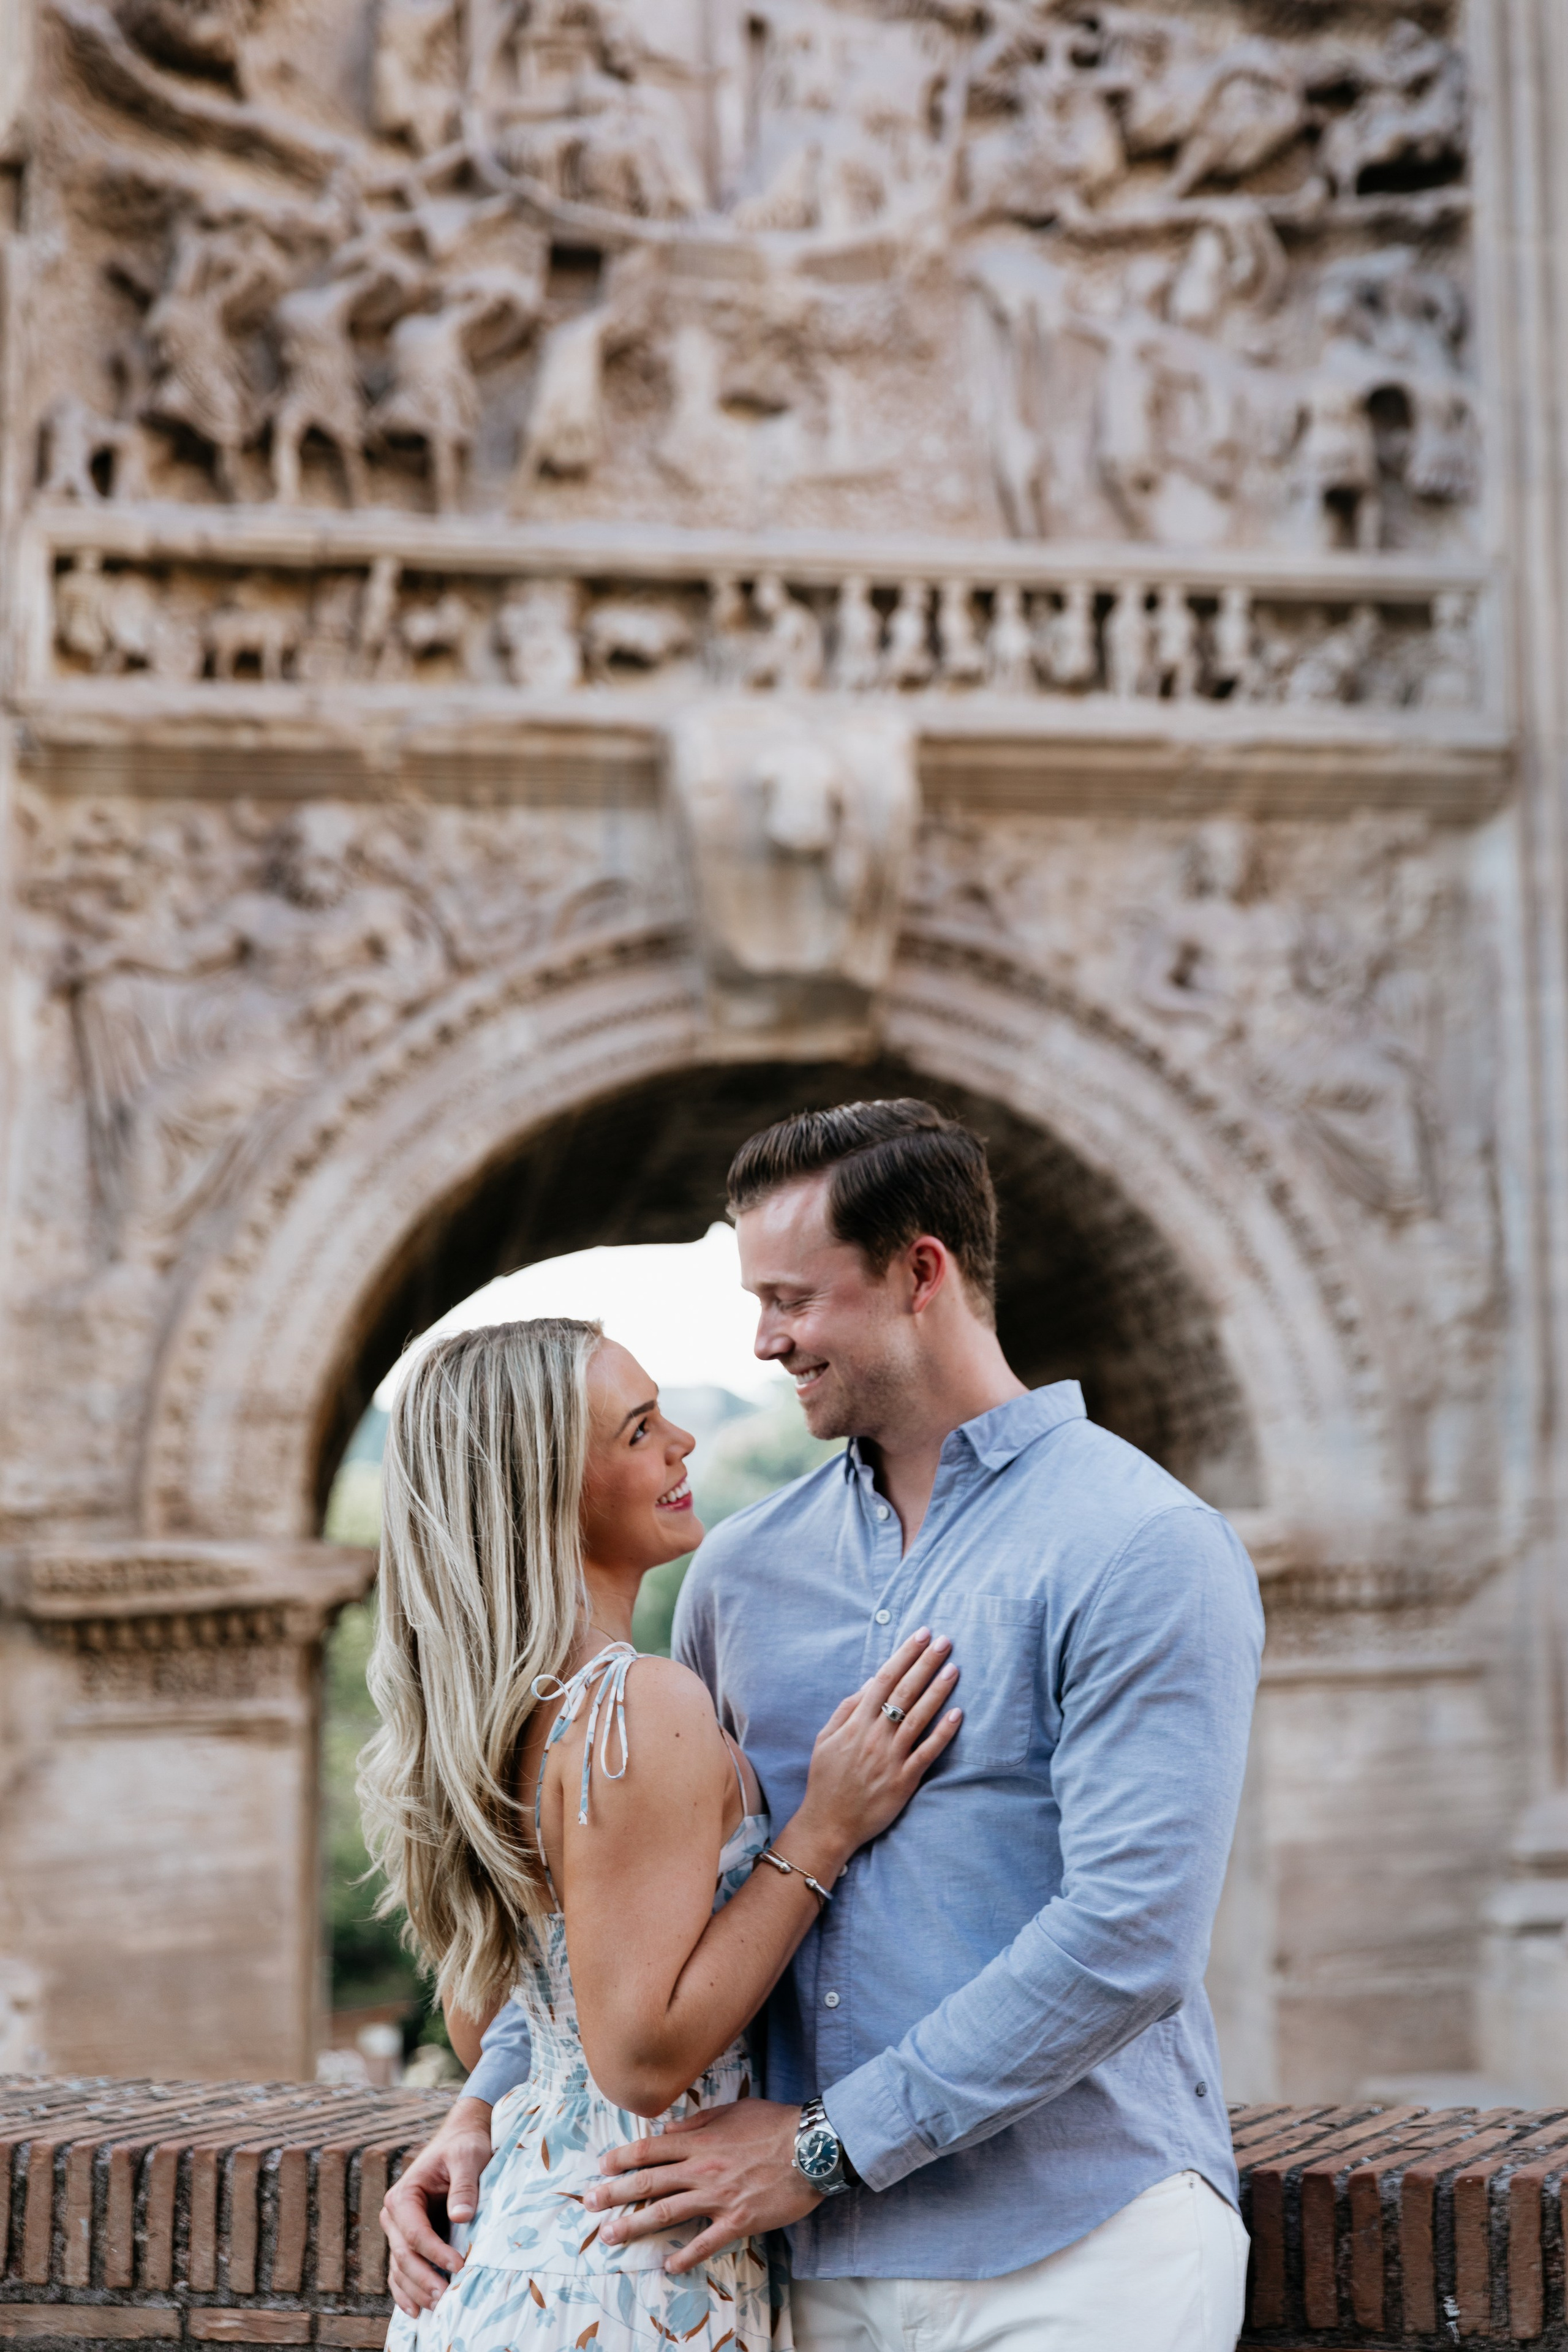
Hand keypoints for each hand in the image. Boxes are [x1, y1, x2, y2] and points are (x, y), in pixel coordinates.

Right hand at [381, 2096, 493, 2315]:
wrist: (460, 2140)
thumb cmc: (464, 2146)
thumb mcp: (468, 2157)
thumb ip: (464, 2185)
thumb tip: (461, 2217)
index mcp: (403, 2195)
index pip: (414, 2233)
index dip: (435, 2253)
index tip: (459, 2267)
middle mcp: (394, 2216)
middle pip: (403, 2256)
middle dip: (424, 2279)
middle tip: (447, 2298)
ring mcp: (399, 2231)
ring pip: (400, 2269)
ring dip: (417, 2290)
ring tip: (438, 2308)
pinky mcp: (409, 2240)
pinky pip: (402, 2271)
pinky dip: (407, 2291)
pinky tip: (417, 2310)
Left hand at [584, 2099, 819, 2272]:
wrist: (812, 2147)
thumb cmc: (775, 2124)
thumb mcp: (733, 2111)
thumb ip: (697, 2122)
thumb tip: (666, 2132)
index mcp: (700, 2141)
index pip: (651, 2149)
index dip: (623, 2158)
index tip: (602, 2167)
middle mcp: (702, 2168)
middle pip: (649, 2181)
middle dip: (615, 2193)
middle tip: (589, 2204)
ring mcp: (718, 2197)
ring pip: (667, 2212)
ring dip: (636, 2225)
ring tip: (611, 2236)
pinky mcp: (737, 2221)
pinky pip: (705, 2242)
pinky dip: (685, 2256)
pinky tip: (669, 2266)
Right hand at [793, 1626, 960, 1862]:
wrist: (829, 1824)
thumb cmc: (826, 1779)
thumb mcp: (825, 1739)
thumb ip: (847, 1709)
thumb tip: (871, 1682)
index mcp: (855, 1724)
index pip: (883, 1680)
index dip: (903, 1656)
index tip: (920, 1635)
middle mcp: (874, 1737)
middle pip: (903, 1692)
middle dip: (925, 1664)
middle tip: (944, 1641)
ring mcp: (890, 1759)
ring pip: (918, 1718)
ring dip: (938, 1691)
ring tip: (954, 1668)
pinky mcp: (904, 1781)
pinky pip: (927, 1752)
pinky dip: (943, 1733)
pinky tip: (958, 1715)